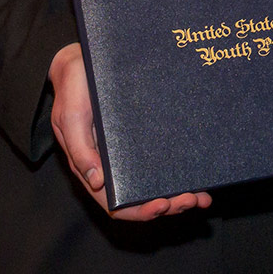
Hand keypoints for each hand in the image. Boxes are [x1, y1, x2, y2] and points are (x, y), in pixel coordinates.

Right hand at [49, 43, 211, 219]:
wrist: (81, 62)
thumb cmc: (74, 90)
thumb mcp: (70, 116)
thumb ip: (79, 149)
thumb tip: (96, 182)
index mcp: (92, 168)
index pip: (115, 203)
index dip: (139, 211)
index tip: (162, 205)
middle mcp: (112, 167)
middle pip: (140, 200)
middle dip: (168, 205)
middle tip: (192, 200)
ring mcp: (129, 156)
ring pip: (154, 186)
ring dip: (178, 197)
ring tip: (202, 197)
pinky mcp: (142, 141)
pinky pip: (161, 164)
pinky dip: (180, 176)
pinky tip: (200, 178)